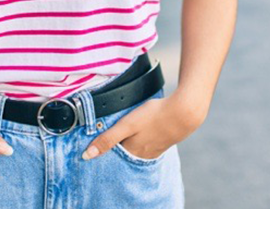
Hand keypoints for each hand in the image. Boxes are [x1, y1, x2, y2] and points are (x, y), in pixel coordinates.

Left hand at [82, 93, 201, 160]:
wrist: (183, 112)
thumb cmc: (153, 117)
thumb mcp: (127, 125)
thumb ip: (108, 139)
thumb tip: (87, 155)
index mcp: (132, 152)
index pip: (112, 156)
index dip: (101, 151)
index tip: (89, 148)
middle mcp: (142, 155)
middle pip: (123, 154)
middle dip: (112, 149)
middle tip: (101, 141)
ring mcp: (153, 149)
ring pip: (134, 149)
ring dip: (126, 145)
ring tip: (117, 137)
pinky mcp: (161, 141)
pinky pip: (146, 144)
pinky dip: (138, 141)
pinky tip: (138, 133)